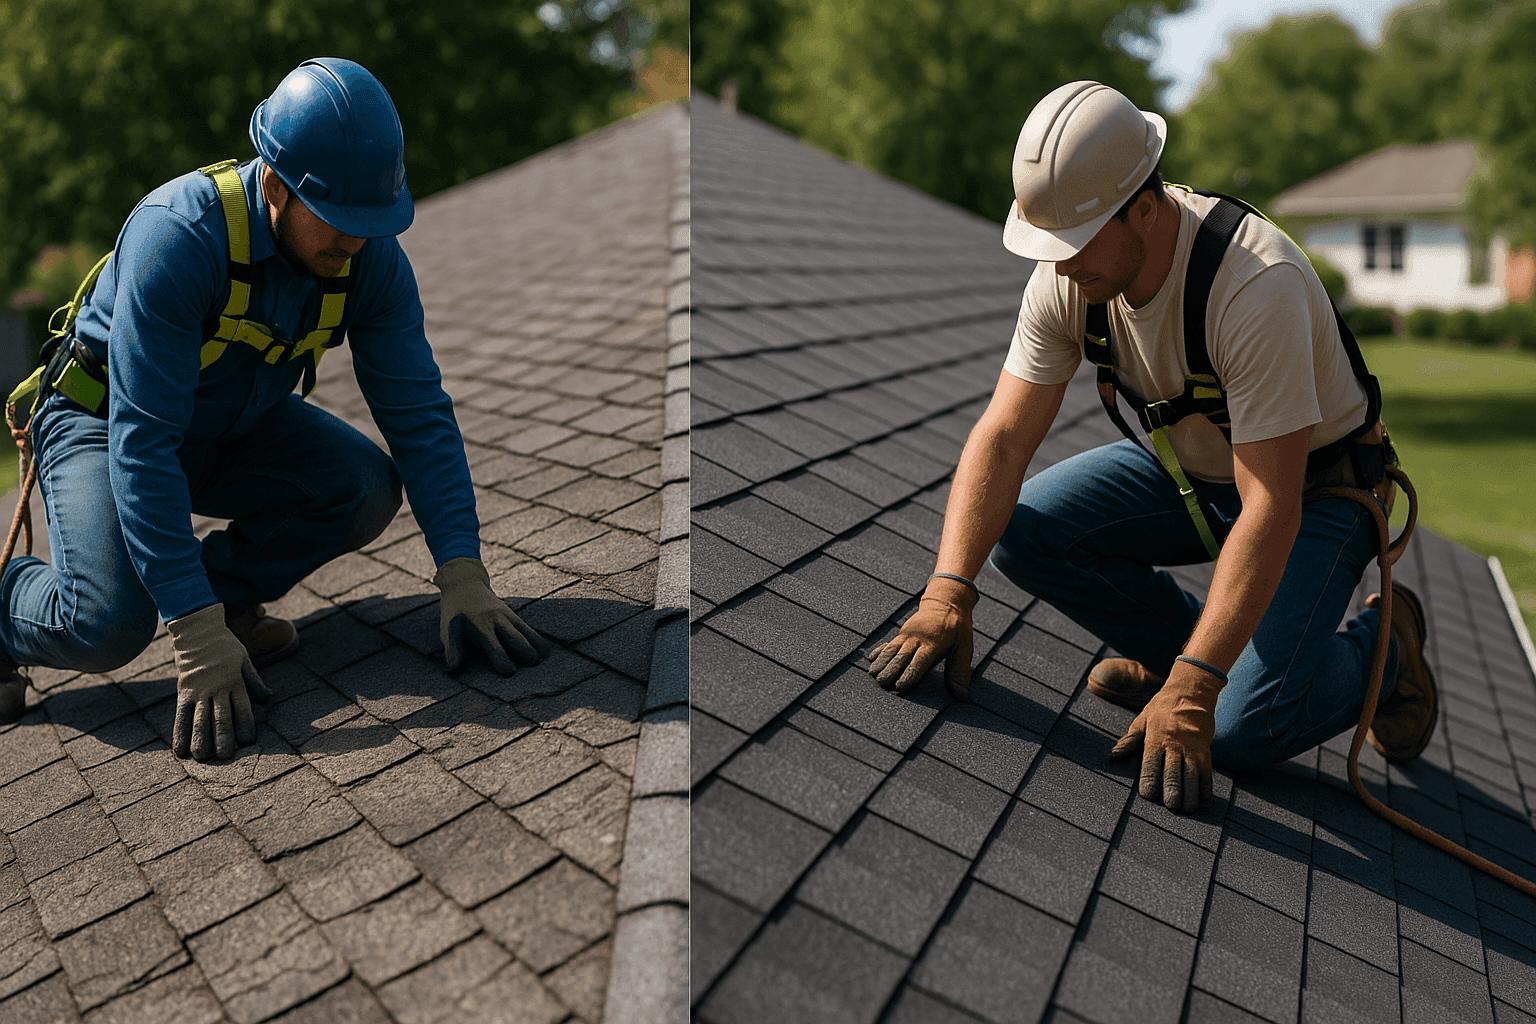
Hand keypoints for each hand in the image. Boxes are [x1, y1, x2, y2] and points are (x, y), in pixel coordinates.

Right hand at [168, 603, 272, 760]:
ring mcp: (199, 690)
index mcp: (236, 681)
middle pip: (221, 716)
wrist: (198, 630)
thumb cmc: (225, 646)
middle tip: (225, 757)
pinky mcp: (184, 691)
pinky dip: (180, 732)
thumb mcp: (245, 659)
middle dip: (223, 738)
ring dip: (200, 739)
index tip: (248, 742)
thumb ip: (255, 680)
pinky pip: (181, 714)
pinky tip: (180, 749)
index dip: (246, 725)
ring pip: (200, 719)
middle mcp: (217, 688)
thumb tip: (269, 698)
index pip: (243, 707)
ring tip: (202, 758)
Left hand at [434, 557, 549, 674]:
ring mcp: (506, 615)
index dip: (501, 659)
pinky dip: (536, 638)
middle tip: (532, 664)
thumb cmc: (454, 612)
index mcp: (478, 626)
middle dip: (524, 651)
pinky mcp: (512, 614)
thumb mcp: (447, 628)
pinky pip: (527, 627)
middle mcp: (495, 620)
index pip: (492, 645)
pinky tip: (545, 650)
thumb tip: (455, 667)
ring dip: (534, 645)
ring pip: (524, 631)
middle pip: (514, 637)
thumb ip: (453, 648)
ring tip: (542, 659)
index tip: (509, 672)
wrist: (465, 584)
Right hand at [867, 577, 975, 697]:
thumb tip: (962, 696)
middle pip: (902, 656)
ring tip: (872, 673)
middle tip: (881, 683)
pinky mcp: (903, 632)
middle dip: (891, 670)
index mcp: (934, 644)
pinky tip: (872, 659)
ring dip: (882, 661)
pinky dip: (880, 651)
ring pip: (893, 649)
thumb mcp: (964, 647)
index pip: (920, 661)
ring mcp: (908, 634)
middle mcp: (918, 639)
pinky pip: (890, 643)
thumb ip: (960, 671)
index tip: (900, 686)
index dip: (910, 674)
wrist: (947, 602)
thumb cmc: (957, 627)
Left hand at [1108, 663, 1221, 811]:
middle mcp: (1174, 745)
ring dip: (1190, 795)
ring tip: (1187, 809)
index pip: (1150, 765)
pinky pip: (1207, 772)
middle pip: (1173, 774)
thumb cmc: (1162, 707)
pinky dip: (1206, 787)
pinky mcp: (1206, 750)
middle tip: (1171, 807)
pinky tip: (1203, 799)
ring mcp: (1192, 748)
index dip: (1149, 782)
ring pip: (1192, 776)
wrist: (1192, 691)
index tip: (1148, 795)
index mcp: (1155, 739)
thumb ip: (1129, 741)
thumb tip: (1112, 756)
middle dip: (1172, 793)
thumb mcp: (1141, 720)